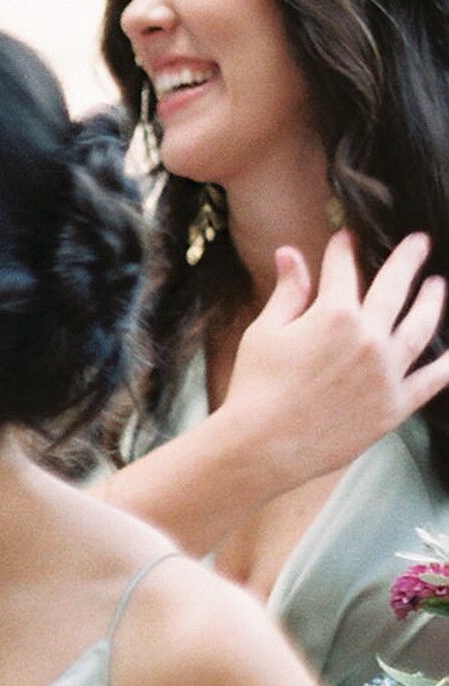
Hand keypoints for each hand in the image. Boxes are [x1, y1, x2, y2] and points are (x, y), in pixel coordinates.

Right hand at [219, 226, 448, 493]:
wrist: (261, 446)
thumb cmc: (255, 389)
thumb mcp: (264, 333)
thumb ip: (288, 291)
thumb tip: (289, 253)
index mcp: (334, 314)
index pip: (343, 269)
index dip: (343, 249)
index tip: (346, 238)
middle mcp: (369, 337)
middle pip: (396, 287)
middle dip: (408, 259)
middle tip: (419, 242)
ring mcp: (387, 372)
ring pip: (421, 326)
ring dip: (432, 301)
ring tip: (437, 286)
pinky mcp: (395, 406)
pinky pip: (433, 380)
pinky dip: (447, 364)